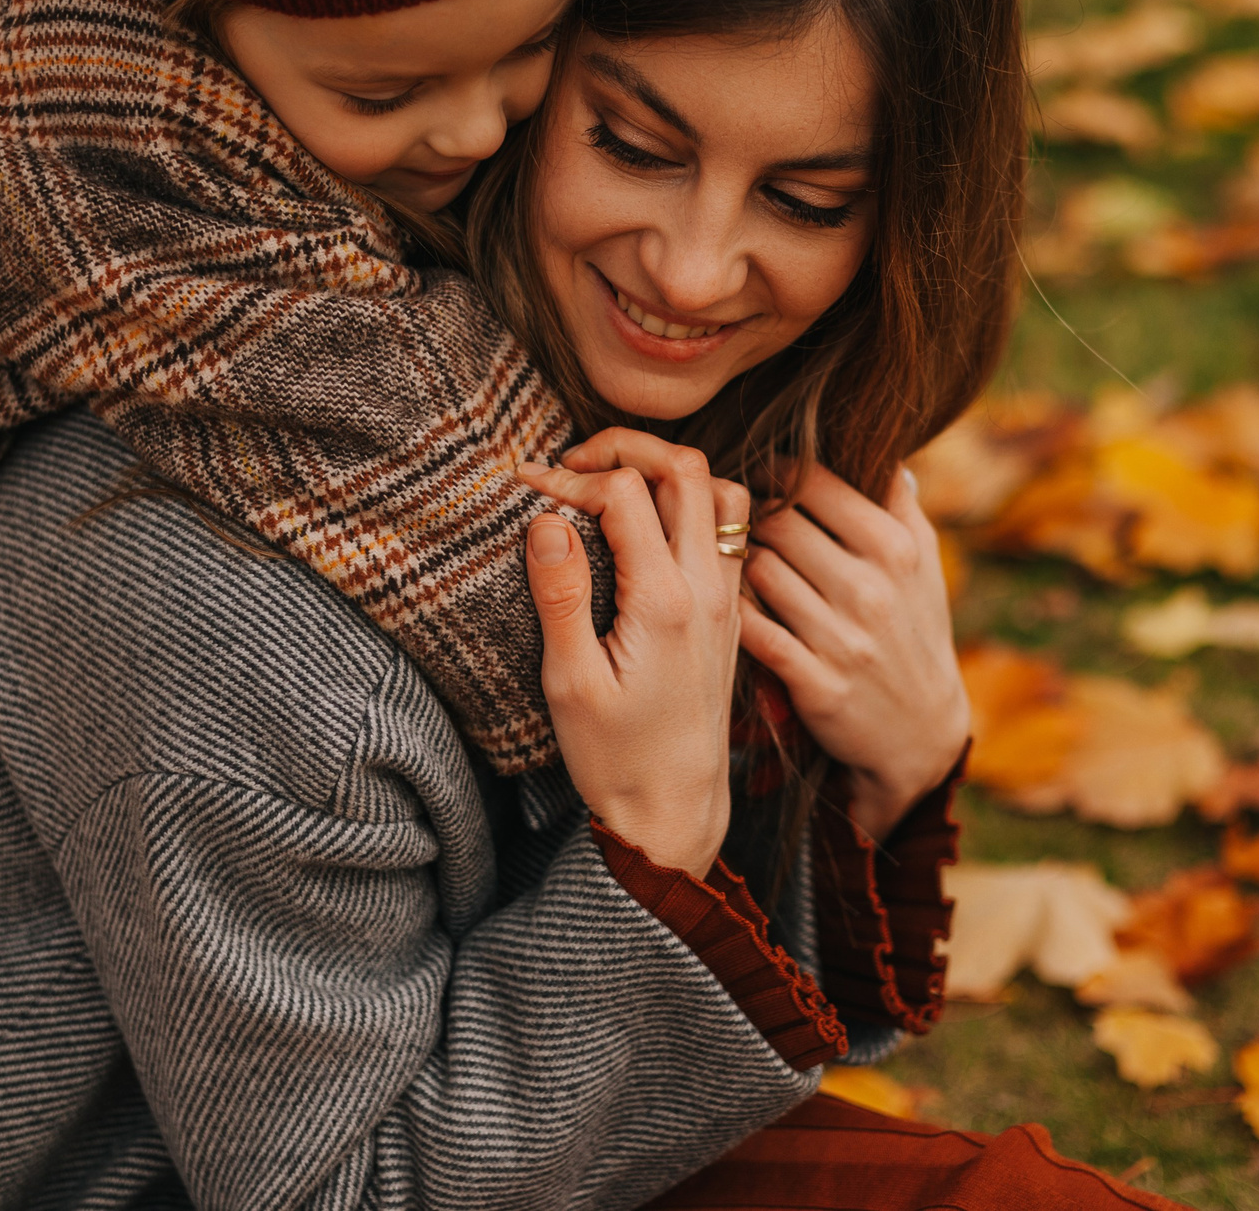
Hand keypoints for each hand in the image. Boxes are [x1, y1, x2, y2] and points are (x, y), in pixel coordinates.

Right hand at [517, 430, 750, 876]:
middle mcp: (708, 589)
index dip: (570, 478)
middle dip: (624, 447)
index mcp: (665, 601)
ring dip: (668, 471)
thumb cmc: (615, 758)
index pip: (624, 492)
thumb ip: (560, 594)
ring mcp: (728, 598)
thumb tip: (546, 519)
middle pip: (685, 468)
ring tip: (614, 485)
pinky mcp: (731, 612)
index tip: (527, 491)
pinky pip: (731, 529)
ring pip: (720, 490)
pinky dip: (694, 503)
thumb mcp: (569, 683)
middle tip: (573, 464)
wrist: (675, 811)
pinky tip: (650, 525)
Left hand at [741, 462, 967, 841]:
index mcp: (895, 547)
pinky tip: (728, 603)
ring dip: (739, 562)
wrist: (923, 730)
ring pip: (758, 570)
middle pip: (777, 521)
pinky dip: (734, 611)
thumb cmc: (916, 630)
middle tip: (734, 517)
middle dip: (749, 514)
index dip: (774, 471)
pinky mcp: (817, 683)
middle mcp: (871, 589)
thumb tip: (878, 445)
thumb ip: (899, 503)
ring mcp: (843, 638)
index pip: (814, 481)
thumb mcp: (925, 564)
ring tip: (732, 558)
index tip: (759, 477)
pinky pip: (753, 630)